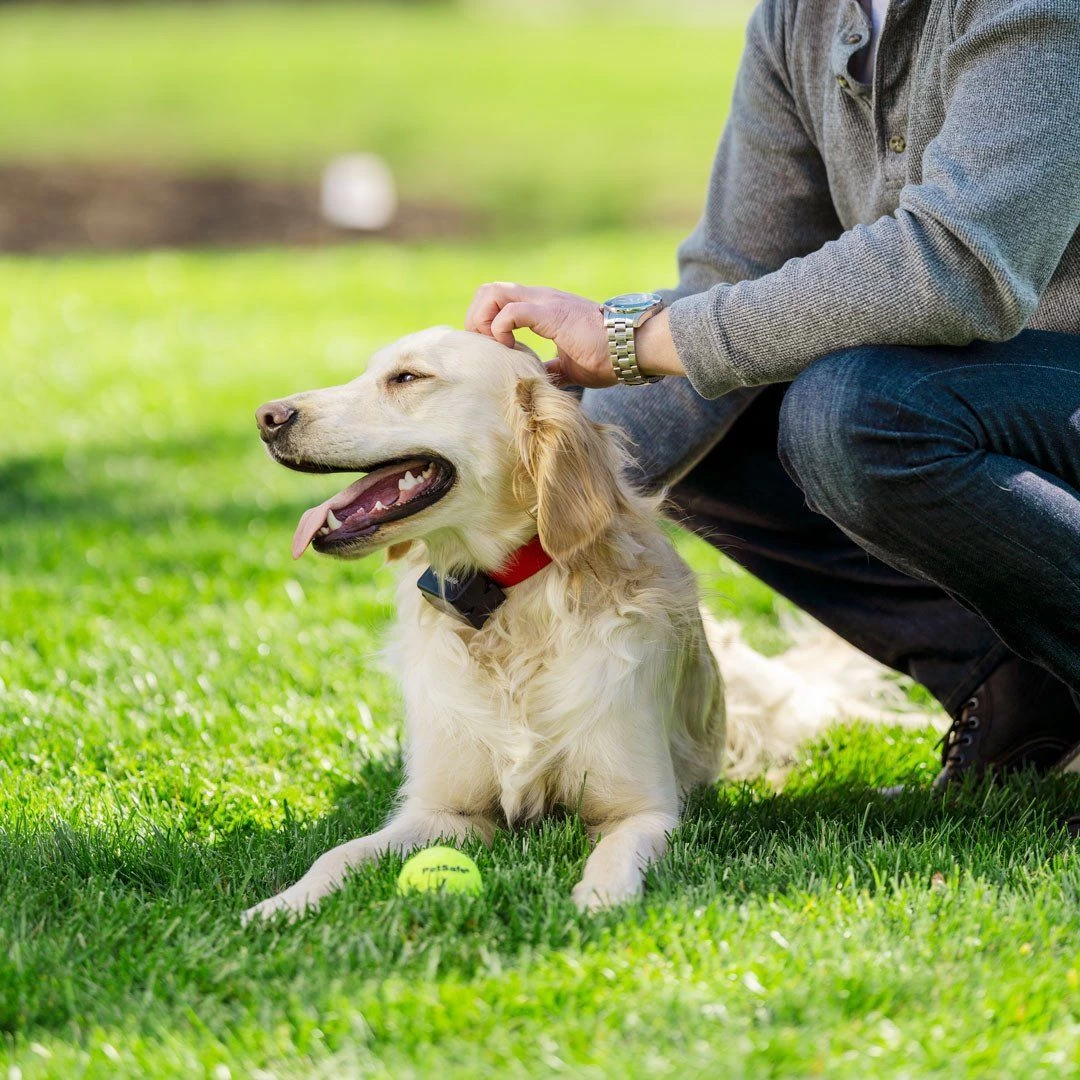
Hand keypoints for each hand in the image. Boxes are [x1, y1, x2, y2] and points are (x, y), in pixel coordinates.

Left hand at [465, 282, 684, 387]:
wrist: (631, 347)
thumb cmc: (607, 357)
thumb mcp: (569, 365)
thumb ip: (551, 367)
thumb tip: (537, 379)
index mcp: (544, 308)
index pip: (500, 299)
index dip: (485, 322)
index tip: (490, 349)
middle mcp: (541, 298)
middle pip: (489, 290)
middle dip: (476, 318)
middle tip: (485, 347)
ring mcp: (545, 302)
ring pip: (493, 292)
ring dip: (484, 320)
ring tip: (494, 346)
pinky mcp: (550, 313)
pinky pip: (510, 311)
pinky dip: (500, 329)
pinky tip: (510, 348)